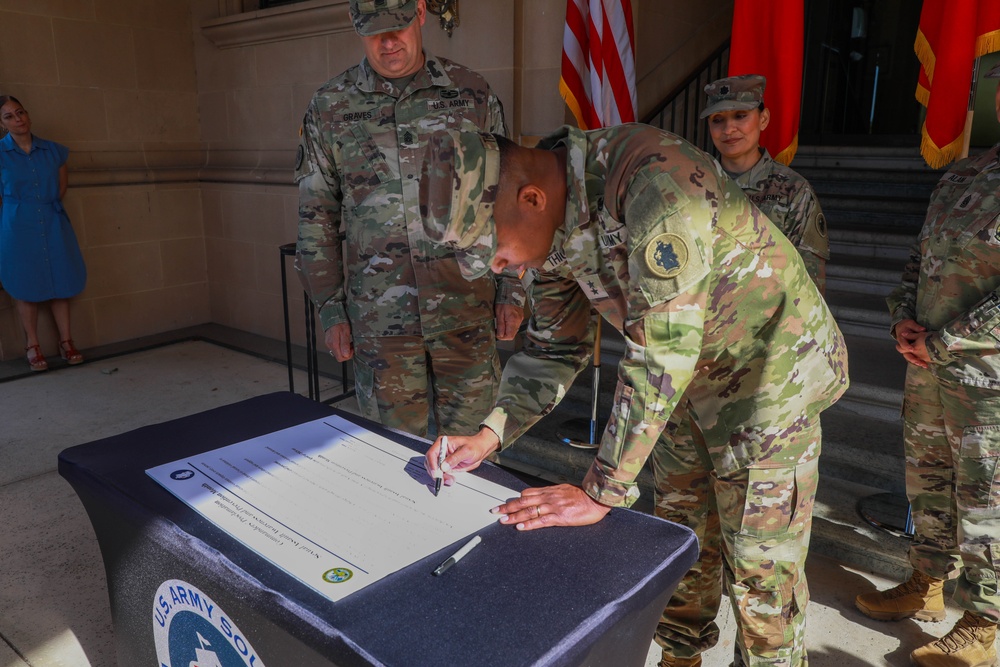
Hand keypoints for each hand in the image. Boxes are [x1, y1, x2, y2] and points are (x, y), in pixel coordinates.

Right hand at [325, 322, 352, 361]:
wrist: (333, 315)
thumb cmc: (340, 322)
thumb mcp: (345, 332)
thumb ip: (345, 344)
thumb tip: (346, 355)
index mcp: (334, 344)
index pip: (340, 358)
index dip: (348, 356)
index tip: (352, 349)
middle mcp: (330, 345)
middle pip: (339, 356)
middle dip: (347, 353)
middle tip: (352, 345)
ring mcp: (329, 344)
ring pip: (338, 352)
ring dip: (345, 350)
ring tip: (349, 342)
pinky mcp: (330, 342)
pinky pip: (336, 348)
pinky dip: (342, 347)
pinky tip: (345, 341)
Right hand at [424, 428, 499, 486]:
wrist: (481, 449)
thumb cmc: (475, 446)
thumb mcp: (466, 451)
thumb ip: (455, 458)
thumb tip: (444, 466)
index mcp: (443, 443)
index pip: (432, 454)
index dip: (432, 464)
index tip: (436, 473)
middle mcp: (441, 451)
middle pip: (430, 463)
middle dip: (435, 473)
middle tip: (442, 480)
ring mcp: (443, 459)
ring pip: (434, 470)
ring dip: (440, 477)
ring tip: (449, 480)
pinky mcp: (446, 466)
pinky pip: (441, 474)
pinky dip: (443, 478)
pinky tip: (450, 480)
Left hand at [492, 485, 611, 530]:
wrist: (596, 498)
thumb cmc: (584, 495)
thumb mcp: (565, 490)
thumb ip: (553, 494)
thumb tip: (542, 496)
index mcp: (550, 491)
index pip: (527, 494)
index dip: (515, 499)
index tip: (505, 503)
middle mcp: (548, 497)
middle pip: (523, 502)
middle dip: (508, 507)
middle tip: (495, 511)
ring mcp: (553, 507)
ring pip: (529, 511)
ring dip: (514, 516)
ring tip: (502, 520)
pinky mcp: (559, 517)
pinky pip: (541, 521)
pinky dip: (529, 524)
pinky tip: (520, 527)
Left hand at [495, 303, 523, 340]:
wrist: (512, 292)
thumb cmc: (504, 301)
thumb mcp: (499, 313)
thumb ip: (500, 325)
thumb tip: (500, 335)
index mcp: (512, 321)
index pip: (509, 336)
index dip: (502, 337)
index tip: (497, 334)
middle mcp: (518, 322)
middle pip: (512, 335)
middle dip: (504, 335)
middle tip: (498, 330)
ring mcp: (520, 319)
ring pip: (514, 330)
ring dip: (507, 330)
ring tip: (501, 325)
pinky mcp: (520, 317)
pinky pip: (516, 325)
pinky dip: (510, 326)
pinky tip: (506, 321)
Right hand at [892, 319, 929, 367]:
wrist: (902, 327)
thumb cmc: (906, 325)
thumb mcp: (910, 323)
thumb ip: (916, 327)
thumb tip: (922, 329)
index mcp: (901, 338)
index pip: (903, 344)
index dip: (907, 347)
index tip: (912, 349)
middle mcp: (904, 346)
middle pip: (906, 354)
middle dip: (912, 358)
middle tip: (919, 362)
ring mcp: (907, 349)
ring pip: (910, 358)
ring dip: (916, 362)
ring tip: (923, 365)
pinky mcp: (912, 351)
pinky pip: (914, 358)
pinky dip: (919, 361)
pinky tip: (925, 365)